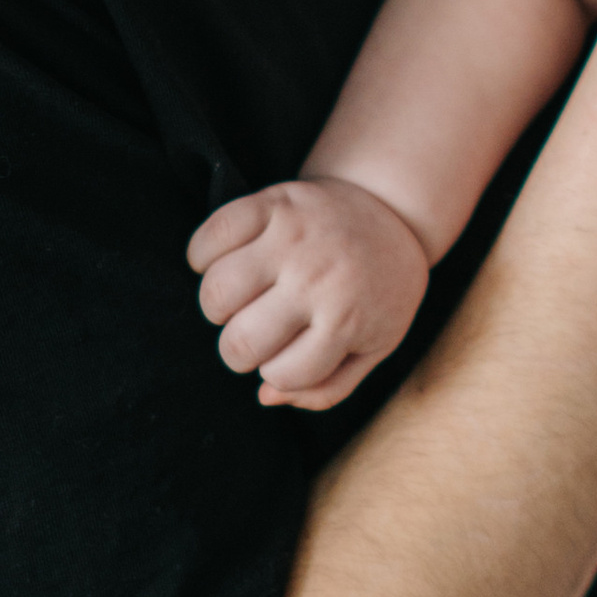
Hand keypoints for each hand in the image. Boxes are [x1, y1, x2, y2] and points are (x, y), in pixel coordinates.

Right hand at [187, 175, 433, 410]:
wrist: (394, 209)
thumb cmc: (380, 287)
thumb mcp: (377, 345)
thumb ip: (327, 388)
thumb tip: (265, 395)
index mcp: (347, 319)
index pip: (279, 375)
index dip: (277, 373)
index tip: (287, 354)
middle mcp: (317, 279)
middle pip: (239, 342)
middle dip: (238, 351)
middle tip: (254, 333)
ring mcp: (293, 237)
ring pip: (216, 291)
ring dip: (218, 307)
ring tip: (238, 301)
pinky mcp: (274, 202)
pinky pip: (212, 235)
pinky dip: (202, 256)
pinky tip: (223, 262)